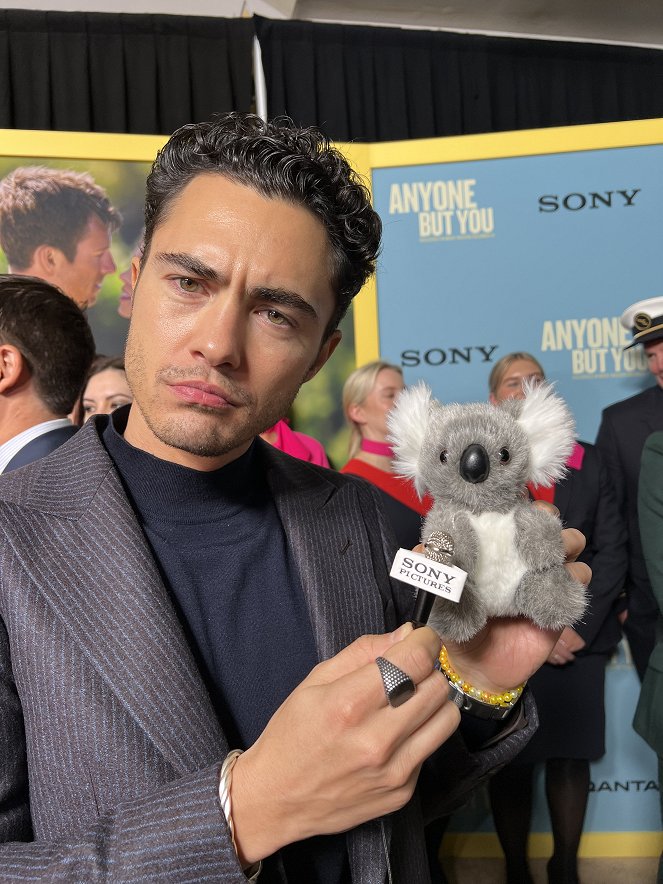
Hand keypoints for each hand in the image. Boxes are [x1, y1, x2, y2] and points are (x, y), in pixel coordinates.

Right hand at [230, 623, 459, 864]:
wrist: (277, 799)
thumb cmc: (292, 734)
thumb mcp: (315, 680)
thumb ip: (364, 651)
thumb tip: (407, 634)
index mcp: (349, 704)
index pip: (415, 661)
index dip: (426, 641)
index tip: (421, 638)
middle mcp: (376, 739)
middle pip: (438, 687)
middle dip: (428, 669)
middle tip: (410, 670)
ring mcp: (393, 771)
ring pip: (448, 718)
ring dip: (433, 700)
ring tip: (409, 700)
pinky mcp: (403, 793)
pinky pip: (432, 748)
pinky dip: (419, 733)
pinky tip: (394, 734)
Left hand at [431, 519, 590, 694]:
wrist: (477, 668)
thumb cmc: (456, 624)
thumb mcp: (439, 597)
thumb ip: (432, 573)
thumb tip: (422, 548)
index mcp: (493, 547)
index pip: (510, 510)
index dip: (513, 500)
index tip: (508, 502)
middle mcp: (521, 555)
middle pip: (547, 519)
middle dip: (544, 515)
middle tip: (532, 525)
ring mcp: (544, 576)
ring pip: (572, 542)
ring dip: (564, 542)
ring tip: (544, 558)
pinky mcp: (560, 601)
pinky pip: (579, 580)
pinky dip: (572, 577)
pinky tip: (552, 588)